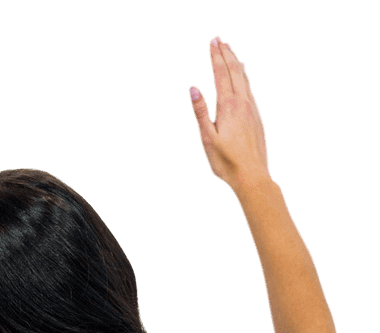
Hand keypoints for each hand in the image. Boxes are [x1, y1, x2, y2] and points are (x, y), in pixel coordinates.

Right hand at [189, 37, 271, 192]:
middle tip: (219, 40)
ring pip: (244, 78)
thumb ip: (201, 112)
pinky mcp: (256, 116)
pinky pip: (250, 88)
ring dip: (236, 62)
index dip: (216, 56)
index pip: (221, 74)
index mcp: (227, 105)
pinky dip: (244, 76)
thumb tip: (193, 88)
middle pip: (234, 71)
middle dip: (226, 53)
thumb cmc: (226, 161)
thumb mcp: (207, 138)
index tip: (212, 42)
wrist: (252, 174)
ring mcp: (251, 108)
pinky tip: (243, 77)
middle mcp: (242, 102)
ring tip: (231, 51)